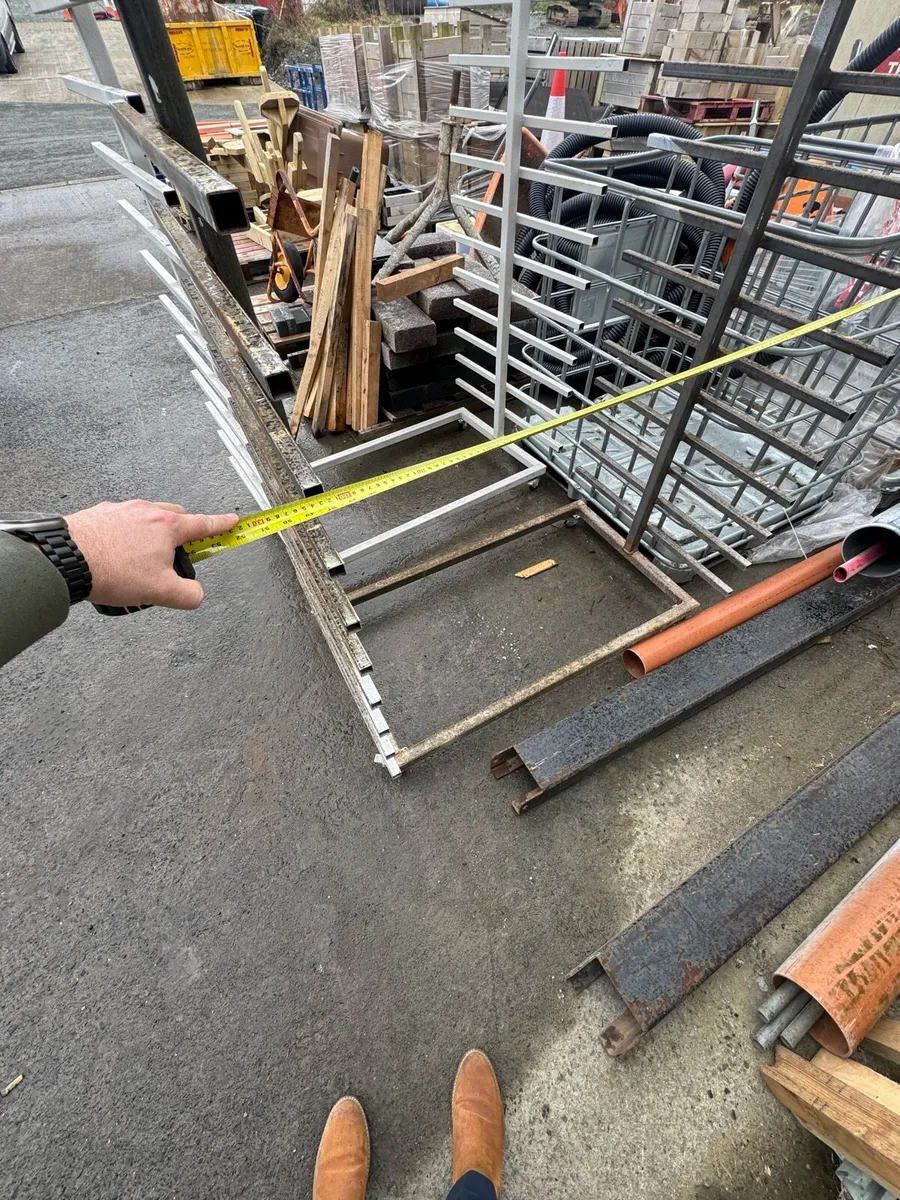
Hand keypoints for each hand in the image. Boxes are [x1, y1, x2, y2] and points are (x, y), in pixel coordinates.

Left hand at [66, 500, 237, 610]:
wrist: (66, 558)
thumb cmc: (112, 570)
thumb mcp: (160, 592)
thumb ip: (188, 595)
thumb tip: (196, 595)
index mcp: (167, 526)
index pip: (203, 524)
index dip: (221, 524)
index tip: (232, 521)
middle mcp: (146, 511)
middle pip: (175, 517)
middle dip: (181, 532)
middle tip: (177, 555)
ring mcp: (121, 510)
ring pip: (147, 518)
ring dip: (150, 535)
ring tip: (139, 563)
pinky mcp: (99, 514)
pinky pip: (122, 522)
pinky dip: (126, 535)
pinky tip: (116, 556)